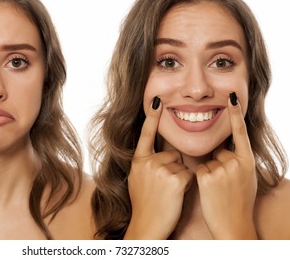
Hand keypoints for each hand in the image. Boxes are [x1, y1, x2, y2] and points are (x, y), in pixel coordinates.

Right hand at [124, 97, 192, 239]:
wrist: (146, 225)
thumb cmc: (143, 203)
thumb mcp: (137, 179)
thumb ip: (145, 163)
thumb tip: (156, 155)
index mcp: (138, 160)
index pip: (146, 134)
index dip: (152, 117)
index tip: (156, 100)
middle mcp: (148, 161)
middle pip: (172, 154)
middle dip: (173, 167)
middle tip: (163, 186)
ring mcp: (160, 169)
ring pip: (182, 165)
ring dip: (180, 177)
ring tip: (167, 192)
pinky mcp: (175, 179)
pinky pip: (189, 174)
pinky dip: (187, 185)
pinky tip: (175, 195)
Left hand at [196, 93, 257, 238]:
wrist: (234, 226)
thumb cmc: (239, 203)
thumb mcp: (246, 178)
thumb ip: (238, 161)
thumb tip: (227, 150)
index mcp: (248, 161)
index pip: (240, 133)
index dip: (236, 114)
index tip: (231, 97)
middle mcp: (237, 162)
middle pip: (219, 152)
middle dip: (218, 164)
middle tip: (225, 184)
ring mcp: (222, 169)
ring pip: (207, 161)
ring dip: (209, 173)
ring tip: (219, 190)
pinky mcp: (207, 177)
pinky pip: (198, 170)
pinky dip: (201, 179)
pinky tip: (210, 192)